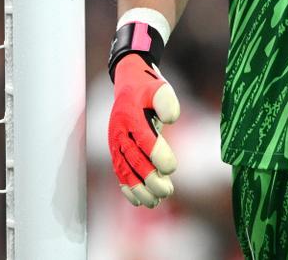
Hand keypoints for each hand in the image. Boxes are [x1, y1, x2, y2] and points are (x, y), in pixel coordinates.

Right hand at [108, 54, 180, 205]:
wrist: (128, 85)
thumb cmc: (148, 89)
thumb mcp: (159, 88)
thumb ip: (166, 101)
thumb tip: (171, 120)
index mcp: (131, 115)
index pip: (144, 139)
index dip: (157, 155)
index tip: (171, 168)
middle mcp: (120, 132)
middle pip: (133, 160)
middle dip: (149, 179)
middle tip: (167, 191)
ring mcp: (115, 144)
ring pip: (124, 171)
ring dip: (139, 189)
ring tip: (155, 202)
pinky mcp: (116, 152)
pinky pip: (119, 172)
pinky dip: (127, 188)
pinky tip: (140, 201)